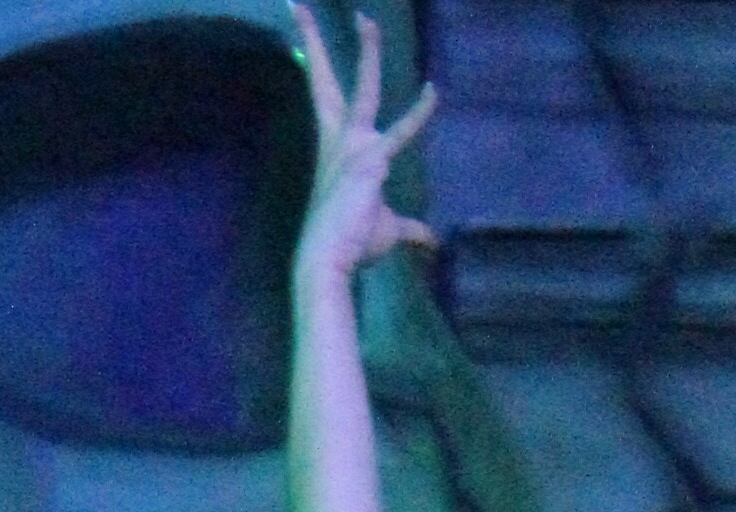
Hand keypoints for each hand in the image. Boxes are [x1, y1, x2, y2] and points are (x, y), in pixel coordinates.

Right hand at [291, 9, 436, 284]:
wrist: (330, 263)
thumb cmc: (352, 244)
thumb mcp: (387, 229)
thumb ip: (410, 228)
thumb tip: (431, 240)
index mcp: (336, 146)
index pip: (323, 93)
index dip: (312, 58)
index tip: (301, 22)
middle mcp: (340, 138)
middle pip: (327, 80)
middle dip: (315, 41)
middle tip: (305, 6)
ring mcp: (354, 146)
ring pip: (364, 88)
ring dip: (367, 53)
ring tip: (367, 20)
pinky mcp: (373, 160)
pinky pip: (403, 129)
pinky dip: (421, 112)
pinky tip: (433, 91)